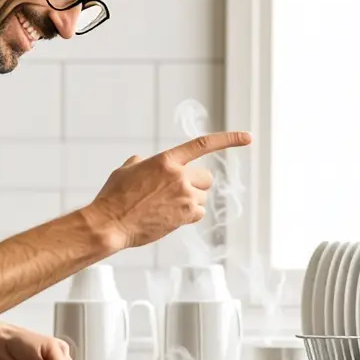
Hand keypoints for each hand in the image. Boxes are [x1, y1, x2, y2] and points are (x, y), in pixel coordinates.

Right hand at [86, 132, 251, 248]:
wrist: (111, 223)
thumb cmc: (114, 197)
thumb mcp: (126, 170)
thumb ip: (144, 163)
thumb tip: (146, 163)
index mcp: (166, 160)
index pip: (202, 144)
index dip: (229, 139)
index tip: (248, 137)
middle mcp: (179, 176)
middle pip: (206, 178)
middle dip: (196, 185)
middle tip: (178, 192)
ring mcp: (184, 196)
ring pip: (202, 198)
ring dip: (190, 202)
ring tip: (165, 208)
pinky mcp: (185, 216)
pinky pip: (198, 214)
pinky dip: (188, 216)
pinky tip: (169, 217)